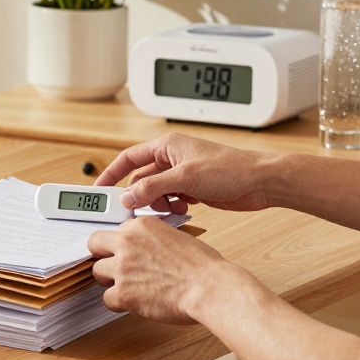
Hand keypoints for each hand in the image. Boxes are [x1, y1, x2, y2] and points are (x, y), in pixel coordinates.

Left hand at [87, 216, 234, 323]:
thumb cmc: (203, 266)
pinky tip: (132, 303)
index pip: (115, 231)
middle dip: (102, 255)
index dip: (119, 244)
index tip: (123, 253)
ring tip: (127, 287)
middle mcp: (127, 243)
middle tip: (112, 266)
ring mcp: (122, 268)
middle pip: (94, 244)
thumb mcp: (176, 237)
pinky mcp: (122, 293)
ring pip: (97, 272)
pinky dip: (117, 303)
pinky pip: (106, 299)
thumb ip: (154, 240)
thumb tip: (148, 248)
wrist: (209, 287)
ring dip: (110, 280)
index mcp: (141, 226)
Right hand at [95, 133, 276, 213]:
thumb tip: (127, 197)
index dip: (112, 173)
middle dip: (138, 196)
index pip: (128, 158)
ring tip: (168, 209)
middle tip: (132, 212)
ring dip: (157, 204)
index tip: (99, 190)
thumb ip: (152, 187)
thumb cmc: (230, 169)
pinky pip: (170, 200)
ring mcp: (182, 174)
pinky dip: (171, 208)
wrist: (261, 182)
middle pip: (141, 179)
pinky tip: (182, 210)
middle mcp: (172, 158)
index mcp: (166, 146)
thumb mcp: (184, 178)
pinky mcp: (193, 189)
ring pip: (155, 192)